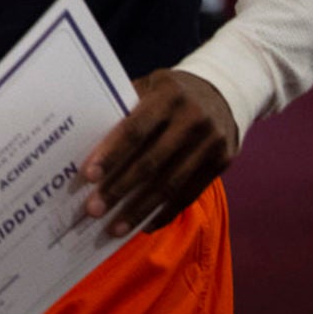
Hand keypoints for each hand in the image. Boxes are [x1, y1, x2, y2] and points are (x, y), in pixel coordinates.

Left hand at [81, 69, 237, 237]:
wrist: (224, 92)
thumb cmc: (172, 92)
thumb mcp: (150, 86)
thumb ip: (125, 109)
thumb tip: (88, 143)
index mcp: (168, 95)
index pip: (135, 129)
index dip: (111, 154)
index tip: (89, 176)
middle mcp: (192, 118)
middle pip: (151, 162)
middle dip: (120, 189)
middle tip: (94, 209)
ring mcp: (211, 142)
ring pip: (170, 184)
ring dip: (139, 210)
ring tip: (115, 227)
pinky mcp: (222, 162)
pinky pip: (190, 194)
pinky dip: (165, 213)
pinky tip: (145, 225)